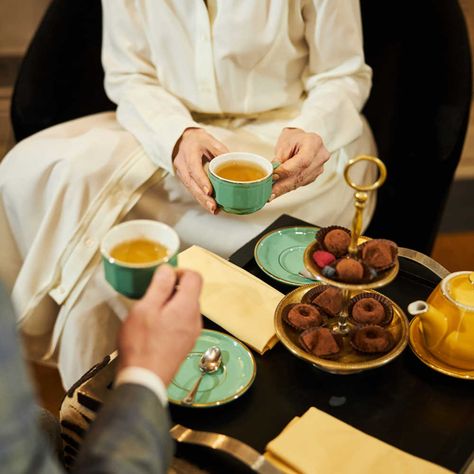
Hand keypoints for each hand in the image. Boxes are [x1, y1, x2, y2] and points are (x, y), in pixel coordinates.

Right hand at [118, 265, 202, 385]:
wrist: (144, 380)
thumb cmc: (142, 345)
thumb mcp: (145, 309)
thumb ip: (160, 286)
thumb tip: (168, 269)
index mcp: (187, 306)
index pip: (195, 276)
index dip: (179, 271)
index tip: (164, 276)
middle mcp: (195, 318)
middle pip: (191, 292)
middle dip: (173, 288)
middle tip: (153, 295)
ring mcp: (192, 332)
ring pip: (186, 307)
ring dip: (172, 304)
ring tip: (151, 312)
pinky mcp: (186, 343)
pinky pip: (183, 321)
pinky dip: (172, 317)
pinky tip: (156, 327)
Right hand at [173, 128, 228, 213]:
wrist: (181, 140)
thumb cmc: (196, 140)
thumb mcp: (209, 139)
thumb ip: (220, 150)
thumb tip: (234, 162)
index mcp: (189, 154)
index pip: (194, 169)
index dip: (202, 181)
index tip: (209, 191)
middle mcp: (183, 166)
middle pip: (192, 185)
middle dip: (203, 197)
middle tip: (213, 207)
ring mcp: (182, 174)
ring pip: (191, 190)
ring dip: (202, 201)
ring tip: (214, 210)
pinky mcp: (186, 180)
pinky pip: (193, 191)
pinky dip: (201, 199)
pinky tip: (211, 206)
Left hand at [271, 128, 329, 199]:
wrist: (303, 141)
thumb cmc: (293, 139)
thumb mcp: (284, 144)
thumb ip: (279, 159)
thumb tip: (272, 174)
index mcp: (314, 143)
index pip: (302, 161)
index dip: (287, 171)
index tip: (273, 176)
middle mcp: (320, 157)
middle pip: (300, 175)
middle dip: (282, 186)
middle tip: (269, 194)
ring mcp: (319, 168)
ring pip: (299, 182)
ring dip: (283, 190)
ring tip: (270, 195)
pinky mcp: (314, 176)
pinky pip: (299, 184)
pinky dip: (287, 188)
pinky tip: (277, 192)